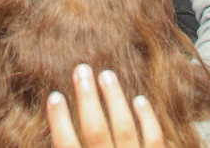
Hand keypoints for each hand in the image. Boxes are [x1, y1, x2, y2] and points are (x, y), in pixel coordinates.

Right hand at [48, 64, 163, 147]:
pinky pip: (155, 139)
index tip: (55, 96)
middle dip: (87, 97)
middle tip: (82, 69)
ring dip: (115, 99)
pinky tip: (140, 100)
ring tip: (107, 75)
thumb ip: (72, 147)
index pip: (66, 145)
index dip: (59, 120)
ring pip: (124, 129)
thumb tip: (62, 127)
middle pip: (95, 130)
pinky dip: (148, 118)